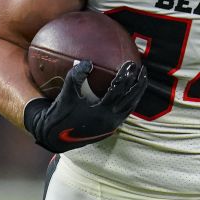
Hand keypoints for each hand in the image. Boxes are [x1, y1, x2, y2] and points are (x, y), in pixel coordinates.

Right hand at [23, 60, 146, 153]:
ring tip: (142, 78)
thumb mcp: (67, 93)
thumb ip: (76, 75)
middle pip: (131, 99)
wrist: (56, 137)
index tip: (129, 63)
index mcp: (101, 111)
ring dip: (138, 92)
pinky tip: (132, 92)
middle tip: (142, 68)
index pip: (119, 90)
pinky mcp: (111, 128)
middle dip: (138, 83)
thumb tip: (89, 62)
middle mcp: (111, 120)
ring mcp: (113, 125)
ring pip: (131, 107)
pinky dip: (132, 101)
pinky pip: (126, 112)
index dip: (125, 75)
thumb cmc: (61, 113)